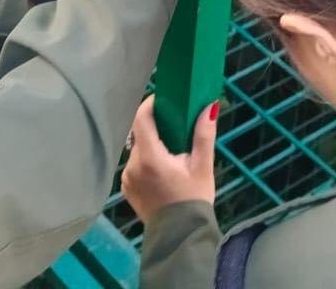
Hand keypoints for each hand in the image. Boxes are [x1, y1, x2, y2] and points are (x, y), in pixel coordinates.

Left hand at [120, 94, 217, 222]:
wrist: (181, 235)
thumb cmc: (194, 198)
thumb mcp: (203, 166)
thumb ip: (203, 134)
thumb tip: (209, 106)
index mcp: (150, 158)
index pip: (141, 119)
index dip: (150, 105)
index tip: (163, 100)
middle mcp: (132, 166)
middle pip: (139, 134)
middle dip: (156, 127)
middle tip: (175, 126)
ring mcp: (127, 178)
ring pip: (137, 149)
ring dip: (151, 144)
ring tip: (171, 149)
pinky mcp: (126, 188)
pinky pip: (134, 164)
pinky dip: (146, 160)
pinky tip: (162, 167)